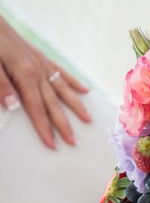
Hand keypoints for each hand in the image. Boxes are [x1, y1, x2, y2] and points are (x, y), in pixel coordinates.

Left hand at [0, 15, 90, 148]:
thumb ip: (2, 85)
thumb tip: (13, 107)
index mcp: (25, 75)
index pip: (36, 108)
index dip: (44, 128)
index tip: (53, 145)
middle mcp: (38, 71)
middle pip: (54, 103)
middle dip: (64, 124)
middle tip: (74, 142)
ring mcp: (42, 64)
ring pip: (63, 89)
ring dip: (76, 106)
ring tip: (88, 120)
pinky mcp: (41, 57)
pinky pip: (61, 72)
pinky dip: (73, 82)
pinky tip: (85, 90)